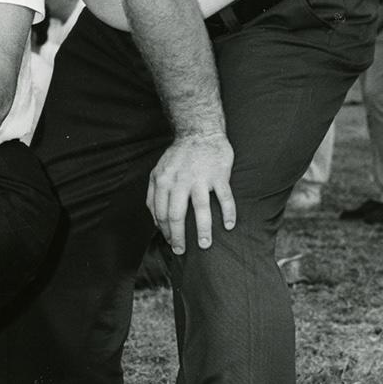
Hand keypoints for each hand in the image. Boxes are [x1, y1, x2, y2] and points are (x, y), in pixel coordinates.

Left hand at [147, 131, 235, 253]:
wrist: (199, 133)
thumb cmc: (178, 156)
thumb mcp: (158, 172)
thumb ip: (154, 194)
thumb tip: (155, 220)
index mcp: (163, 181)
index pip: (160, 213)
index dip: (164, 230)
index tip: (170, 242)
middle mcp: (179, 181)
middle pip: (176, 215)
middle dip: (178, 237)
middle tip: (182, 251)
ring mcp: (200, 178)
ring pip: (201, 211)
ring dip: (203, 231)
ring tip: (205, 245)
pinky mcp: (219, 175)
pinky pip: (225, 198)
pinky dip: (228, 214)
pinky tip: (229, 226)